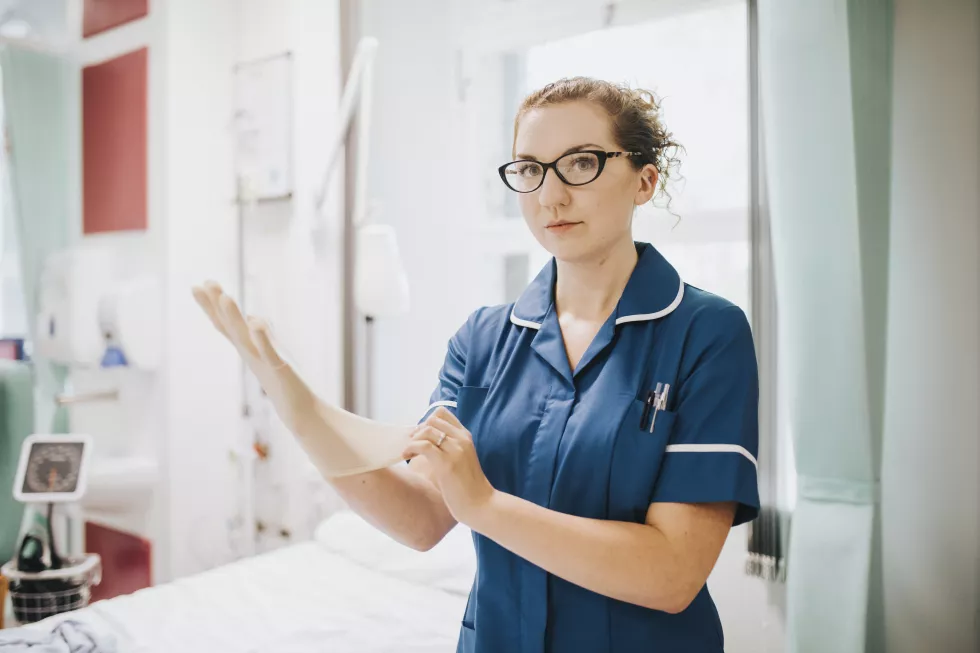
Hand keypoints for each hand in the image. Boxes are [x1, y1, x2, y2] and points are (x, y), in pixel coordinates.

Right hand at [191, 281, 320, 438]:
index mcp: (249, 349)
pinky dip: (262, 338)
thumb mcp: (272, 354)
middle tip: (204, 283)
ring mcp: (263, 361)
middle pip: (230, 326)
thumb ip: (263, 336)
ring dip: (234, 317)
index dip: (212, 306)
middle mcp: (251, 353)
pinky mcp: (280, 368)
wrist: (302, 412)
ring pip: (244, 336)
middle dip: (217, 305)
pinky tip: (256, 324)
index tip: (200, 284)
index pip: (226, 324)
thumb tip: (254, 318)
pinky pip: (269, 351)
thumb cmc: (287, 384)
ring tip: (225, 296)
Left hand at [403, 407, 496, 527]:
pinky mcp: (446, 463)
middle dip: (419, 430)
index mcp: (465, 436)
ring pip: (427, 430)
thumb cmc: (469, 486)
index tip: (422, 437)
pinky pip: (423, 446)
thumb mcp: (463, 459)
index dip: (427, 422)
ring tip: (409, 453)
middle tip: (414, 446)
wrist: (480, 504)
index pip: (443, 413)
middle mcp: (461, 439)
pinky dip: (411, 448)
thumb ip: (451, 447)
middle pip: (432, 419)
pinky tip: (407, 456)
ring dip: (413, 440)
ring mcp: (455, 450)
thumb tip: (429, 442)